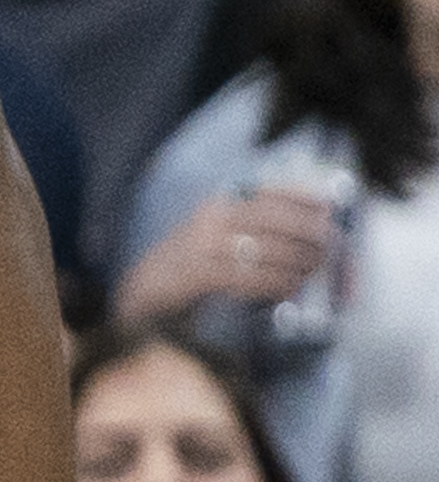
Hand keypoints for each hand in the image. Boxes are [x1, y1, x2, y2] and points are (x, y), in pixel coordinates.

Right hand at [114, 187, 339, 325]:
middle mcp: (211, 219)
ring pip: (266, 250)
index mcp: (218, 204)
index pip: (267, 193)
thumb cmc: (195, 261)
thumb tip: (309, 227)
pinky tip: (291, 287)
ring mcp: (204, 246)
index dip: (301, 197)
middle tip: (332, 245)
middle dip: (308, 232)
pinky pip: (250, 278)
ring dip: (298, 262)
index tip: (329, 205)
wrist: (149, 287)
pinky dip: (276, 283)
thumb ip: (254, 228)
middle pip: (272, 219)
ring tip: (315, 270)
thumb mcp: (218, 233)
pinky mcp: (201, 275)